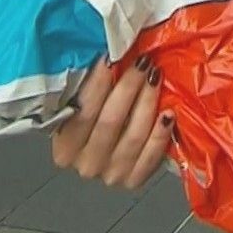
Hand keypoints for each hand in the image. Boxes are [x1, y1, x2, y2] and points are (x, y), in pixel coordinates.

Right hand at [52, 55, 174, 189]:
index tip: (111, 56)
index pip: (82, 112)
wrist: (102, 155)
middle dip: (129, 86)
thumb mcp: (79, 108)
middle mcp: (86, 165)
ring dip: (148, 102)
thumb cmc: (90, 123)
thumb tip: (105, 52)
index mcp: (64, 148)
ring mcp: (111, 175)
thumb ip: (85, 88)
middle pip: (110, 122)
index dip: (98, 82)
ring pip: (133, 135)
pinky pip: (151, 155)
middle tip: (142, 61)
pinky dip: (161, 133)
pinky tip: (168, 113)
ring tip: (156, 76)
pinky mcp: (134, 180)